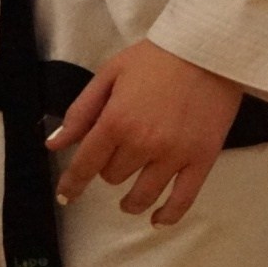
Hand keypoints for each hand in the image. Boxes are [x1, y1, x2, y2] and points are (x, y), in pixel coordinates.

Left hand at [46, 39, 243, 226]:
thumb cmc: (159, 56)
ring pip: (142, 194)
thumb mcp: (111, 73)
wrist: (212, 47)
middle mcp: (142, 144)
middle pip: (114, 177)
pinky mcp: (202, 158)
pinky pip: (183, 198)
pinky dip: (168, 215)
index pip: (85, 166)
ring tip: (131, 199)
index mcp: (116, 122)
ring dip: (131, 199)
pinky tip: (158, 219)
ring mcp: (174, 154)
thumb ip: (82, 111)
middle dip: (112, 168)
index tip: (67, 195)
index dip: (72, 184)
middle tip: (122, 155)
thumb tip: (55, 144)